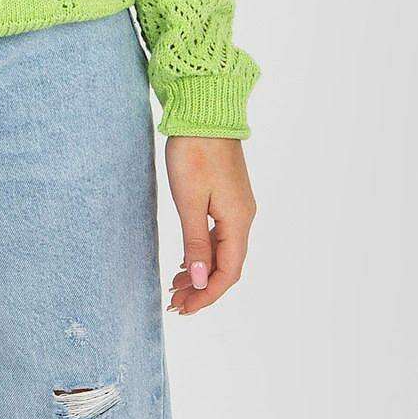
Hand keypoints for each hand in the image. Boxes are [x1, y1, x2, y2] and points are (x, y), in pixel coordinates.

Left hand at [163, 136, 256, 314]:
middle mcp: (244, 217)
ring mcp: (237, 206)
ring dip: (202, 272)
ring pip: (223, 251)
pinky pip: (219, 235)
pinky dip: (203, 252)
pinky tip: (187, 260)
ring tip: (175, 287)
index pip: (228, 273)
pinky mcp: (228, 196)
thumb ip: (196, 242)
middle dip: (202, 288)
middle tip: (174, 303)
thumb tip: (200, 281)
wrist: (205, 110)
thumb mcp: (189, 200)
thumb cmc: (194, 151)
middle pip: (227, 266)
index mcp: (238, 221)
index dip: (207, 295)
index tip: (183, 308)